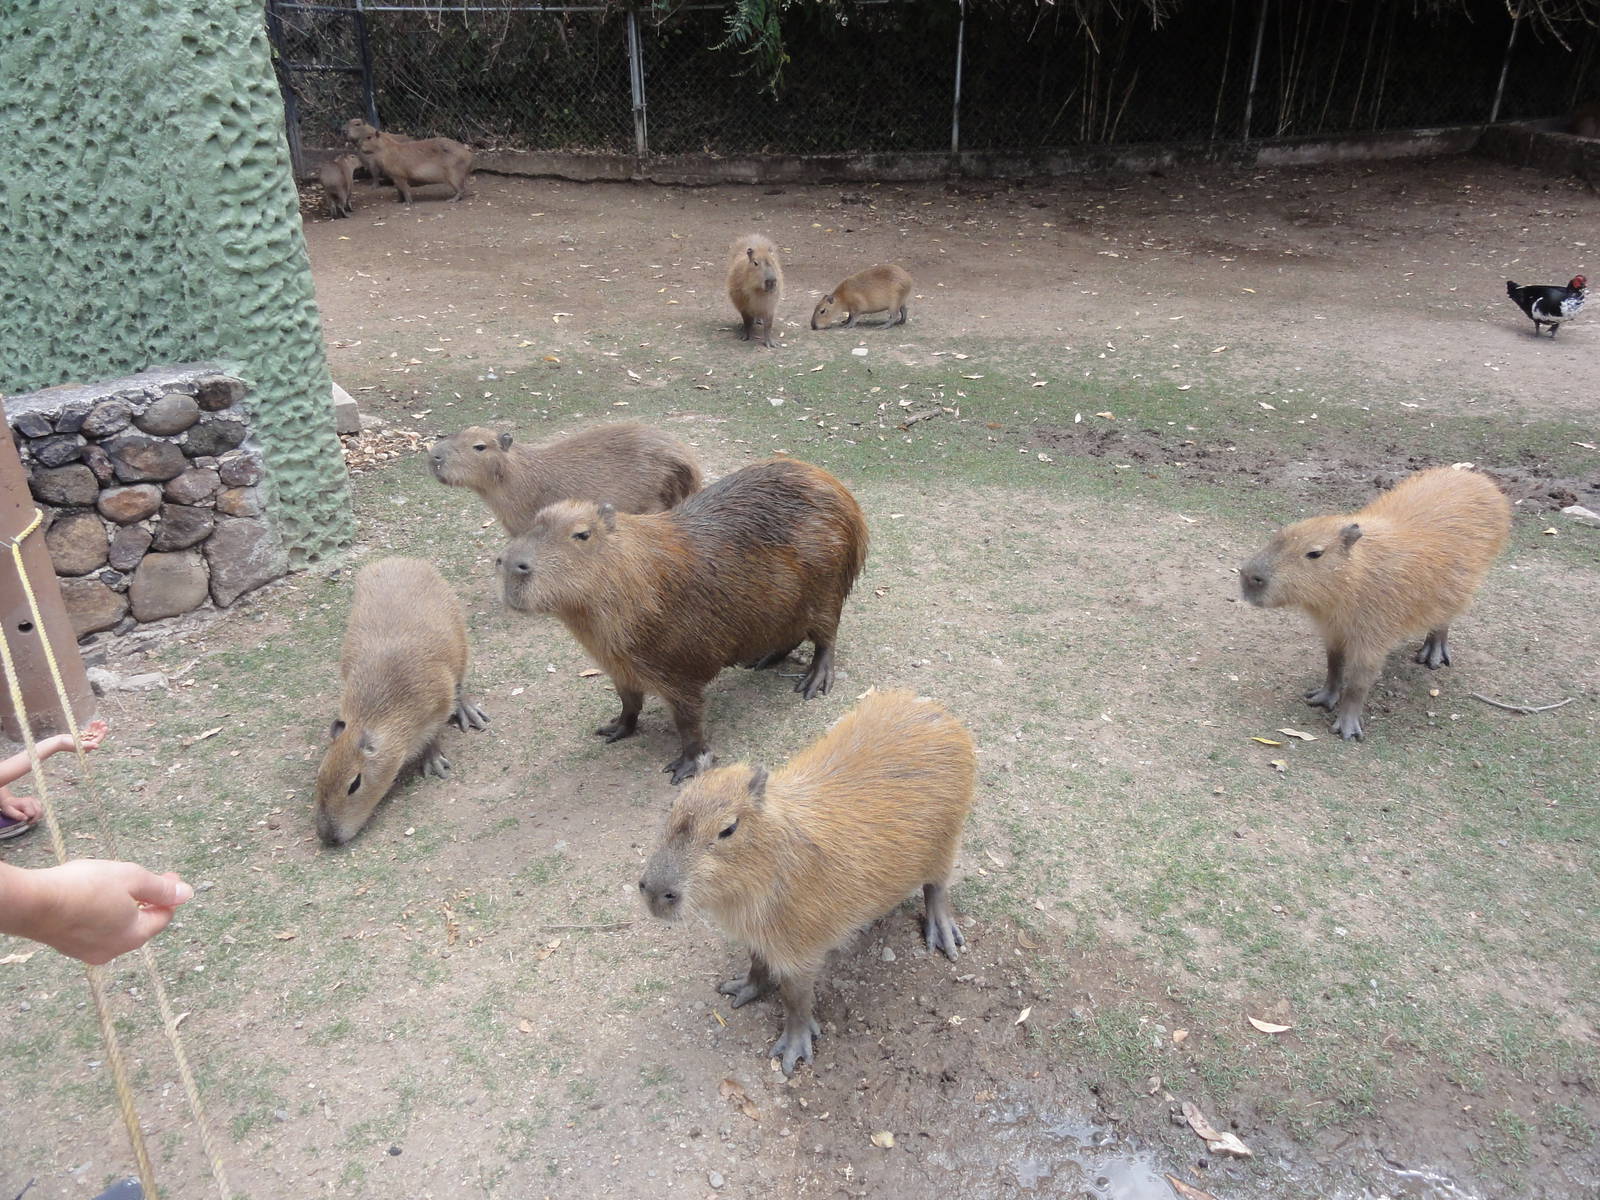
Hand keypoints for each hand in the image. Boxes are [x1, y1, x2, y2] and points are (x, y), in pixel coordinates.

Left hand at [0, 786, 40, 823]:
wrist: (9, 801)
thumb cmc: (8, 807)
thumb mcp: (9, 812)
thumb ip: (17, 815)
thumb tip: (26, 819)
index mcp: (26, 803)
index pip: (32, 813)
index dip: (28, 819)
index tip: (24, 821)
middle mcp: (32, 800)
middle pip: (39, 812)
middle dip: (35, 819)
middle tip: (28, 822)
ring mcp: (35, 801)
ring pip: (41, 811)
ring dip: (37, 817)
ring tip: (30, 819)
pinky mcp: (37, 802)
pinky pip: (41, 809)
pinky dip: (38, 814)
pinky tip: (32, 815)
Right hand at [21, 860, 192, 964]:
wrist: (33, 902)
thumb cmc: (84, 887)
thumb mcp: (131, 878)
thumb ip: (160, 888)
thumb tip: (187, 894)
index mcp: (134, 936)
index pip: (162, 918)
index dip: (170, 896)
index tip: (170, 876)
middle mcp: (113, 950)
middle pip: (141, 925)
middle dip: (149, 902)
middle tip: (150, 879)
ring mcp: (88, 951)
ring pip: (117, 928)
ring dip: (125, 909)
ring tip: (121, 887)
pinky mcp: (67, 946)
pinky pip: (95, 930)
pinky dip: (103, 915)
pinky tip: (94, 899)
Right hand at [43, 719, 107, 757]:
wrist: (57, 742)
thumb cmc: (66, 744)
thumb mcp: (78, 744)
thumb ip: (88, 745)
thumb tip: (97, 746)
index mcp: (88, 748)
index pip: (98, 740)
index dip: (102, 733)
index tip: (105, 727)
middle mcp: (87, 745)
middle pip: (96, 736)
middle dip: (100, 729)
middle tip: (103, 722)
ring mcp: (84, 740)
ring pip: (93, 733)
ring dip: (96, 727)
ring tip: (99, 720)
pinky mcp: (80, 737)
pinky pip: (88, 731)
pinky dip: (91, 727)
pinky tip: (93, 722)